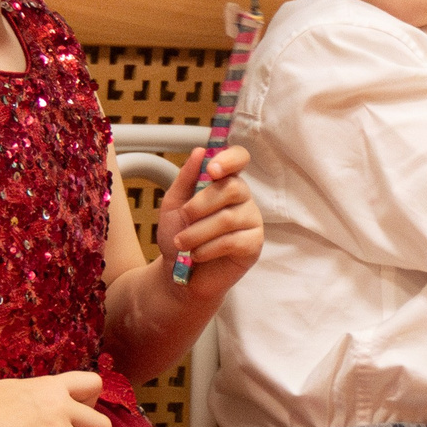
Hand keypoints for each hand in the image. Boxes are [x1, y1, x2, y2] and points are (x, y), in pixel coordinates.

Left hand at [158, 146, 263, 303]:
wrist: (177, 275)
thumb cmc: (178, 236)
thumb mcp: (173, 204)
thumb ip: (186, 177)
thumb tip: (200, 151)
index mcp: (224, 182)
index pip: (239, 158)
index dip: (229, 159)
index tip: (211, 169)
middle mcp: (242, 198)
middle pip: (233, 188)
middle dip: (201, 204)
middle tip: (184, 219)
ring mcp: (251, 221)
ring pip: (228, 218)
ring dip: (197, 232)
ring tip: (183, 243)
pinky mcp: (253, 245)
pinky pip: (233, 241)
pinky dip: (208, 248)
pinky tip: (197, 254)